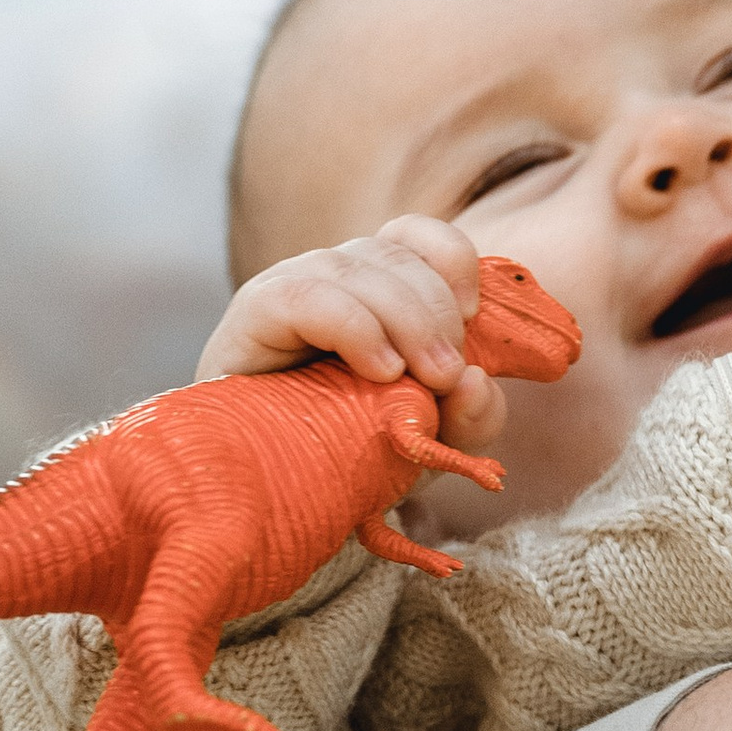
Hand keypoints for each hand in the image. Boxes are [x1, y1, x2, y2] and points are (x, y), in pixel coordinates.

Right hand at [196, 212, 504, 455]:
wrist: (274, 496)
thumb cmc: (351, 459)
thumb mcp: (431, 441)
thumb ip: (470, 417)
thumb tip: (477, 380)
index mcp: (374, 288)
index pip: (413, 234)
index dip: (451, 260)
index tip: (471, 315)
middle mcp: (331, 277)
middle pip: (394, 252)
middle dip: (435, 311)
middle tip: (447, 375)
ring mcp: (289, 289)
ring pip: (357, 268)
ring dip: (406, 321)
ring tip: (424, 381)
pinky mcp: (254, 315)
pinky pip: (306, 296)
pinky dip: (355, 327)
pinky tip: (380, 371)